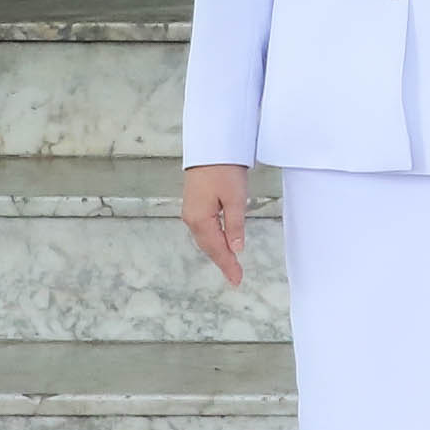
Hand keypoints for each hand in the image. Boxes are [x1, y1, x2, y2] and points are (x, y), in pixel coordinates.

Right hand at [181, 164, 248, 284]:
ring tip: (231, 266)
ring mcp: (192, 212)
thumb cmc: (224, 171)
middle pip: (209, 246)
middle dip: (223, 262)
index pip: (216, 249)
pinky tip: (221, 244)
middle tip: (236, 277)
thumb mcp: (235, 198)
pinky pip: (205, 229)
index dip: (228, 265)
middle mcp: (192, 218)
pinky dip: (214, 240)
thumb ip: (235, 225)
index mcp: (200, 219)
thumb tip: (236, 249)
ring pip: (206, 238)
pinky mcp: (196, 204)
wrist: (211, 148)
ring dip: (218, 252)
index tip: (237, 280)